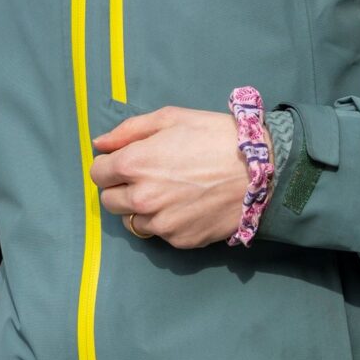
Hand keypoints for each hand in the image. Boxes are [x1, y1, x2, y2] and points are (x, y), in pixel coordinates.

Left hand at [90, 106, 254, 248]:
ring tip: (167, 193)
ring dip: (141, 210)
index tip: (126, 162)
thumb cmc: (215, 136)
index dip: (110, 166)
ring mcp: (162, 223)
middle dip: (121, 188)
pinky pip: (160, 234)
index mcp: (133, 165)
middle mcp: (142, 199)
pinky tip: (186, 206)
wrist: (262, 170)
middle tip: (147, 178)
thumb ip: (128, 131)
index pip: (98, 174)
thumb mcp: (170, 119)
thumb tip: (99, 144)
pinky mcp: (181, 240)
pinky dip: (166, 222)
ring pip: (132, 221)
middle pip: (109, 201)